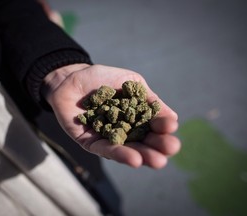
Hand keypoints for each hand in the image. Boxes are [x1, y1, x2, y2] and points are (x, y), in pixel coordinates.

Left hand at [43, 64, 179, 168]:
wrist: (72, 76)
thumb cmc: (103, 78)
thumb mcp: (131, 83)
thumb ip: (149, 100)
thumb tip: (174, 117)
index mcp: (135, 117)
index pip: (152, 125)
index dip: (163, 127)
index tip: (172, 127)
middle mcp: (124, 130)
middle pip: (143, 141)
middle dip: (158, 146)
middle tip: (171, 149)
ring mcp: (108, 138)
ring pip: (127, 150)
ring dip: (143, 155)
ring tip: (158, 161)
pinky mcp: (90, 143)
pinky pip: (105, 150)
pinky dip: (120, 154)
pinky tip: (135, 160)